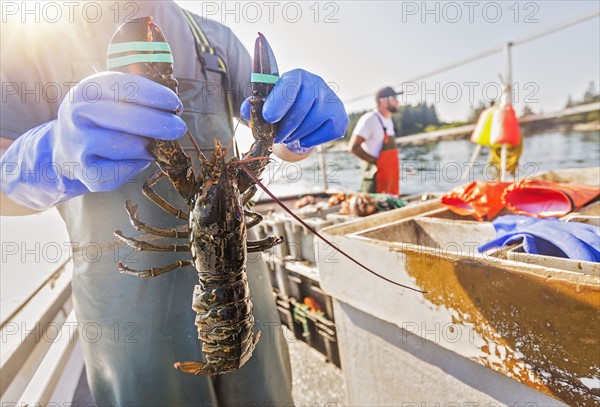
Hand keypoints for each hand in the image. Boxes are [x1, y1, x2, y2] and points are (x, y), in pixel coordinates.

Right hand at [0, 72, 185, 209]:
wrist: (65, 147)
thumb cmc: (100, 119)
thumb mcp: (109, 98)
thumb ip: (137, 97)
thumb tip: (173, 108)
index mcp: (88, 90)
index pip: (126, 88)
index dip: (156, 96)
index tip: (176, 104)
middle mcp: (79, 114)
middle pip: (128, 118)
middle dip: (159, 123)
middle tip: (179, 128)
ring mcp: (79, 144)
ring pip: (128, 146)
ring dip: (148, 147)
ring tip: (152, 145)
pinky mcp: (86, 172)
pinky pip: (122, 171)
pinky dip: (137, 166)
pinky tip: (138, 159)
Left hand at [241, 69, 348, 153]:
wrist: (308, 112)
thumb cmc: (284, 107)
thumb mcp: (268, 104)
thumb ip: (255, 106)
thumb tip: (246, 110)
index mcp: (297, 76)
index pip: (290, 85)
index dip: (279, 101)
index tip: (268, 117)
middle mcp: (317, 83)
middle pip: (301, 108)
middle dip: (285, 127)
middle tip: (276, 137)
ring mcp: (331, 100)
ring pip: (312, 122)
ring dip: (296, 135)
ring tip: (289, 137)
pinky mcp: (340, 117)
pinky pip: (324, 134)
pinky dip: (310, 140)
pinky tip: (303, 137)